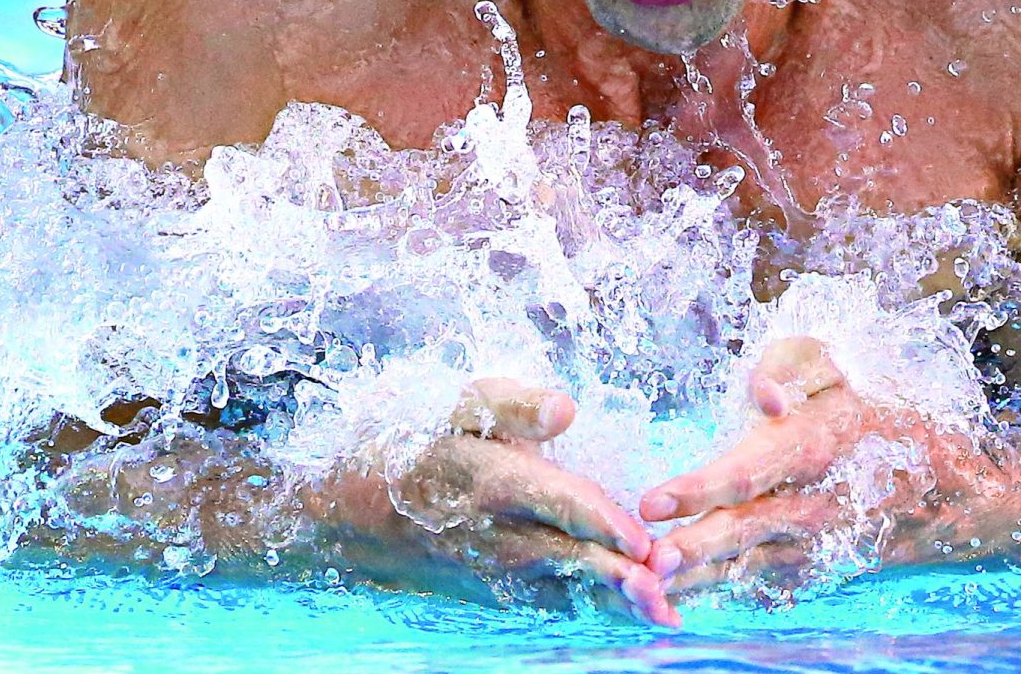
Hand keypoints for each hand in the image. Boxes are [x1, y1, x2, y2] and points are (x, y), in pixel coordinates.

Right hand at [316, 377, 679, 625]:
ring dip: (615, 602)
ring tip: (662, 615)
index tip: (646, 540)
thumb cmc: (415, 443)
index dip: (606, 524)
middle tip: (667, 598)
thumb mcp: (457, 407)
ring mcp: (498, 571)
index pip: (562, 505)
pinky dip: (589, 607)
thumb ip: (514, 405)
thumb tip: (566, 408)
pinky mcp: (497, 590)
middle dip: (622, 580)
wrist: (353, 513)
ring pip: (567, 589)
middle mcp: (501, 536)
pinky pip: (550, 601)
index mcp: (497, 483)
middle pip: (573, 561)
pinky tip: (625, 613)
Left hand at [639, 337, 888, 598]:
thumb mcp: (828, 366)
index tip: (653, 501)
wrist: (927, 481)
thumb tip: (763, 399)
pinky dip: (714, 590)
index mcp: (809, 447)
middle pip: (742, 528)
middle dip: (694, 545)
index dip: (699, 488)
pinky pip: (753, 580)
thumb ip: (786, 364)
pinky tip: (672, 597)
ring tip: (650, 585)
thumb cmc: (856, 409)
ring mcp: (807, 543)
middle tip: (650, 560)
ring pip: (744, 564)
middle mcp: (808, 503)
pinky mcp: (803, 567)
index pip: (747, 471)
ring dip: (697, 577)